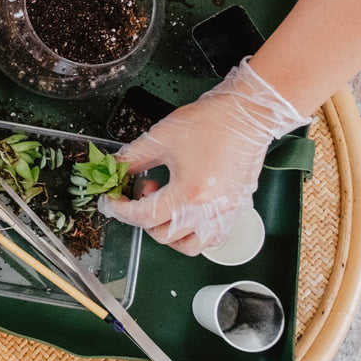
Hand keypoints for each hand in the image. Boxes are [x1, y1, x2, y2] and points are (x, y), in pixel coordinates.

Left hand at [100, 59, 309, 253]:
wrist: (247, 115)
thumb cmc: (208, 123)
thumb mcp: (160, 138)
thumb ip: (133, 158)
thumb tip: (115, 169)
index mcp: (189, 194)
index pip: (145, 217)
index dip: (122, 210)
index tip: (113, 201)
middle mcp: (210, 211)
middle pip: (164, 235)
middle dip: (143, 218)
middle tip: (144, 191)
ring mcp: (227, 213)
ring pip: (190, 245)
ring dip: (169, 232)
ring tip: (166, 204)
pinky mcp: (238, 210)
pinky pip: (212, 238)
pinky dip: (193, 233)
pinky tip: (186, 210)